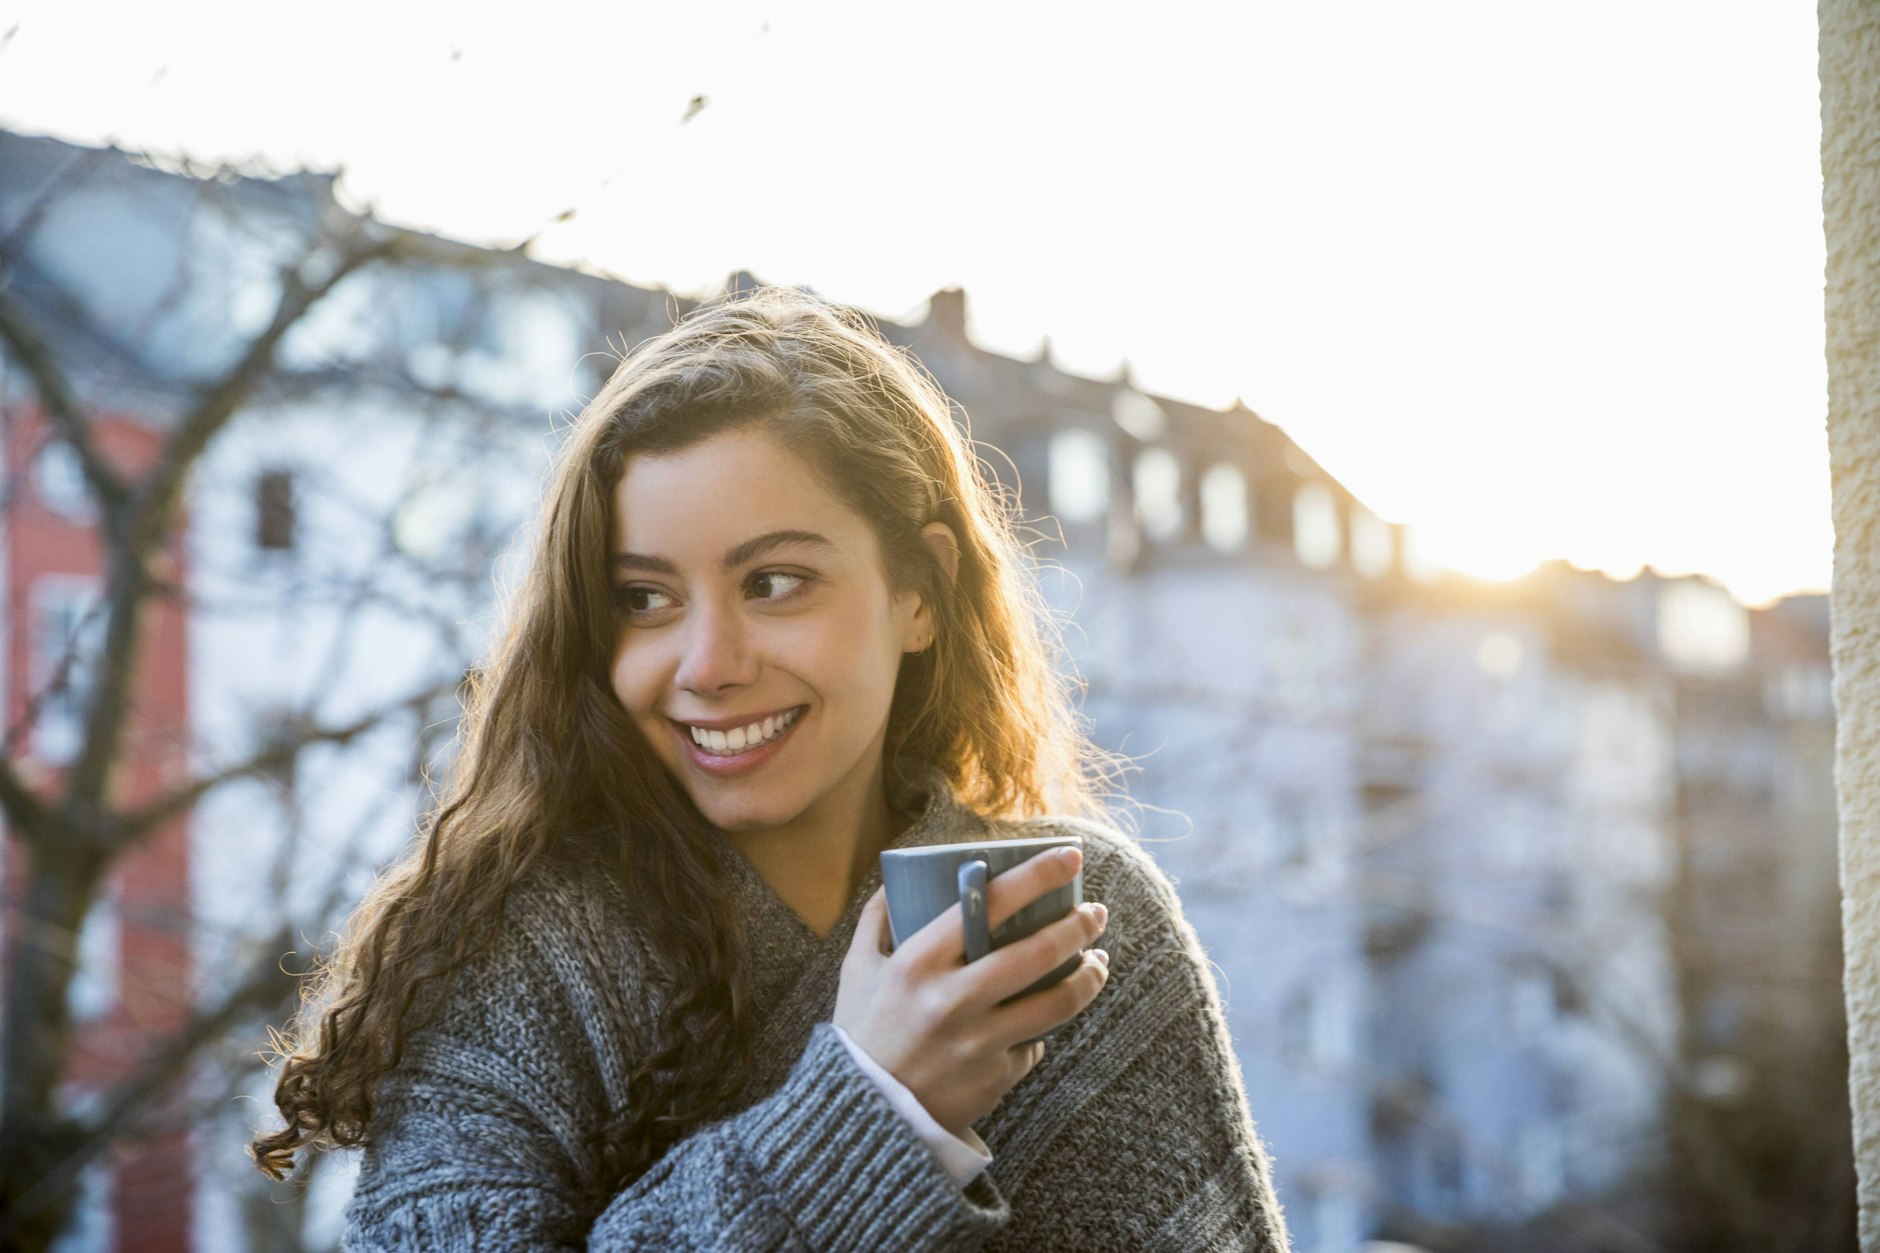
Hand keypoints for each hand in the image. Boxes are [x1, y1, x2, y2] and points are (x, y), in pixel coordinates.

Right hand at [833, 845, 1110, 1139]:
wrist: (865, 1117)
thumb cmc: (861, 1034)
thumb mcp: (857, 970)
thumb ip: (876, 921)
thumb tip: (896, 879)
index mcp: (917, 963)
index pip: (988, 904)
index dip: (1037, 876)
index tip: (1070, 857)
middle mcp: (951, 1000)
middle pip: (1037, 954)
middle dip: (1078, 927)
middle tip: (1096, 913)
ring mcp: (977, 1043)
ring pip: (1056, 1004)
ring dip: (1089, 979)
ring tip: (1098, 963)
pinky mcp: (995, 1079)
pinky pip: (1034, 1045)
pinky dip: (1040, 1031)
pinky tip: (1044, 1019)